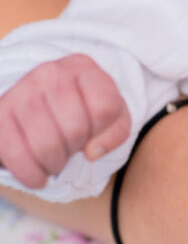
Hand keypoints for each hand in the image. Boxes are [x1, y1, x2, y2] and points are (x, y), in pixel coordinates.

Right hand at [0, 54, 130, 187]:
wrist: (38, 110)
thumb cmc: (80, 114)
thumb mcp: (110, 118)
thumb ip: (115, 133)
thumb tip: (91, 152)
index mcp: (82, 68)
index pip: (105, 106)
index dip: (102, 130)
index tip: (92, 132)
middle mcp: (50, 73)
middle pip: (75, 128)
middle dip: (75, 149)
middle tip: (69, 149)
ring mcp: (21, 92)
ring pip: (46, 145)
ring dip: (54, 164)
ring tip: (53, 161)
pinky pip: (15, 154)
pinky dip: (31, 175)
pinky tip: (37, 175)